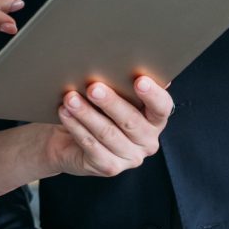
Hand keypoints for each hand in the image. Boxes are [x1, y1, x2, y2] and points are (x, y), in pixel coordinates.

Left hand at [50, 77, 171, 176]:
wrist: (69, 139)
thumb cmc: (95, 110)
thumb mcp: (110, 95)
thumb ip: (122, 83)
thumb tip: (126, 61)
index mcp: (154, 120)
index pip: (162, 107)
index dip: (153, 94)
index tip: (140, 80)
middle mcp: (147, 141)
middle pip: (131, 121)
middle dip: (111, 102)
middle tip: (93, 87)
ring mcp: (129, 157)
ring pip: (107, 133)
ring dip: (86, 113)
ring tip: (70, 98)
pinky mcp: (109, 167)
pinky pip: (91, 145)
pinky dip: (76, 127)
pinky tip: (66, 113)